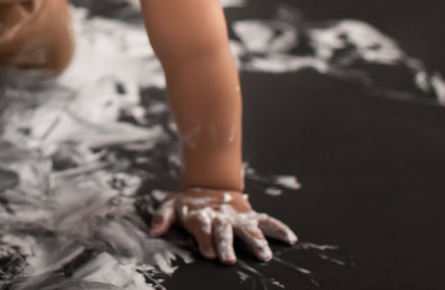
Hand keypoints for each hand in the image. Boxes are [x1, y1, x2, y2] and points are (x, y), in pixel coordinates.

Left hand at [148, 186, 297, 264]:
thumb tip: (155, 231)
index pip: (202, 228)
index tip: (208, 254)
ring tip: (265, 255)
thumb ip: (161, 217)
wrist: (206, 183)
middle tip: (229, 260)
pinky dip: (278, 228)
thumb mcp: (170, 205)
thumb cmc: (186, 203)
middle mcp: (220, 216)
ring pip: (248, 228)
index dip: (204, 240)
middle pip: (224, 231)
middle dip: (227, 245)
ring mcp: (236, 215)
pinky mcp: (249, 214)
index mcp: (200, 215)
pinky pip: (267, 221)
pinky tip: (290, 238)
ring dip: (256, 240)